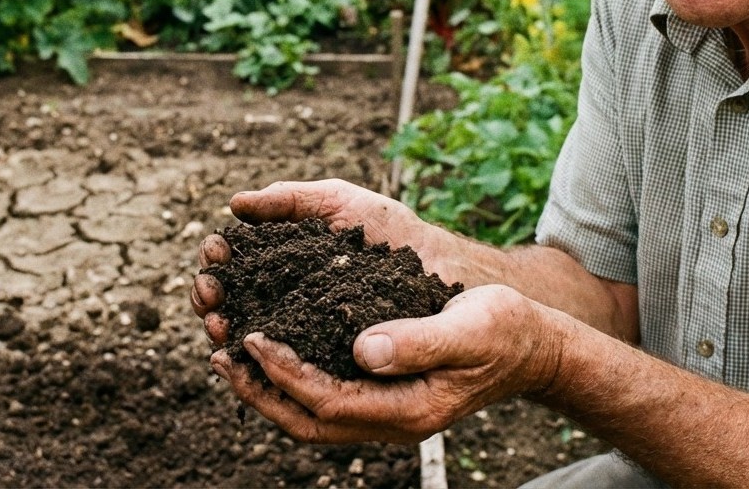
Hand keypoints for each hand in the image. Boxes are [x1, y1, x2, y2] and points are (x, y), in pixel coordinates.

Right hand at [191, 179, 459, 344]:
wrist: (449, 273)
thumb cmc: (397, 235)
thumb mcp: (341, 205)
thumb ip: (292, 199)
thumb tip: (236, 205)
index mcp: (285, 263)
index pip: (235, 265)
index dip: (217, 261)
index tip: (215, 254)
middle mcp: (287, 301)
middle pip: (232, 303)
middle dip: (211, 298)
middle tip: (210, 292)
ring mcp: (304, 335)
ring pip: (250, 339)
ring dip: (226, 331)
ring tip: (220, 323)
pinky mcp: (326, 366)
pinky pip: (287, 370)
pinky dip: (261, 364)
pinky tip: (252, 354)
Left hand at [209, 284, 567, 443]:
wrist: (530, 347)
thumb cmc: (503, 331)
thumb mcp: (470, 328)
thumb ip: (419, 341)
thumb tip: (363, 349)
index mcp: (407, 409)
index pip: (327, 402)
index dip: (284, 373)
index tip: (252, 338)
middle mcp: (387, 419)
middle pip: (305, 420)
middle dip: (256, 390)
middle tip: (217, 352)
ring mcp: (381, 411)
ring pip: (307, 413)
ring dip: (264, 385)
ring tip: (227, 348)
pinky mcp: (378, 393)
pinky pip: (320, 394)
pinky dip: (286, 375)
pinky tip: (268, 344)